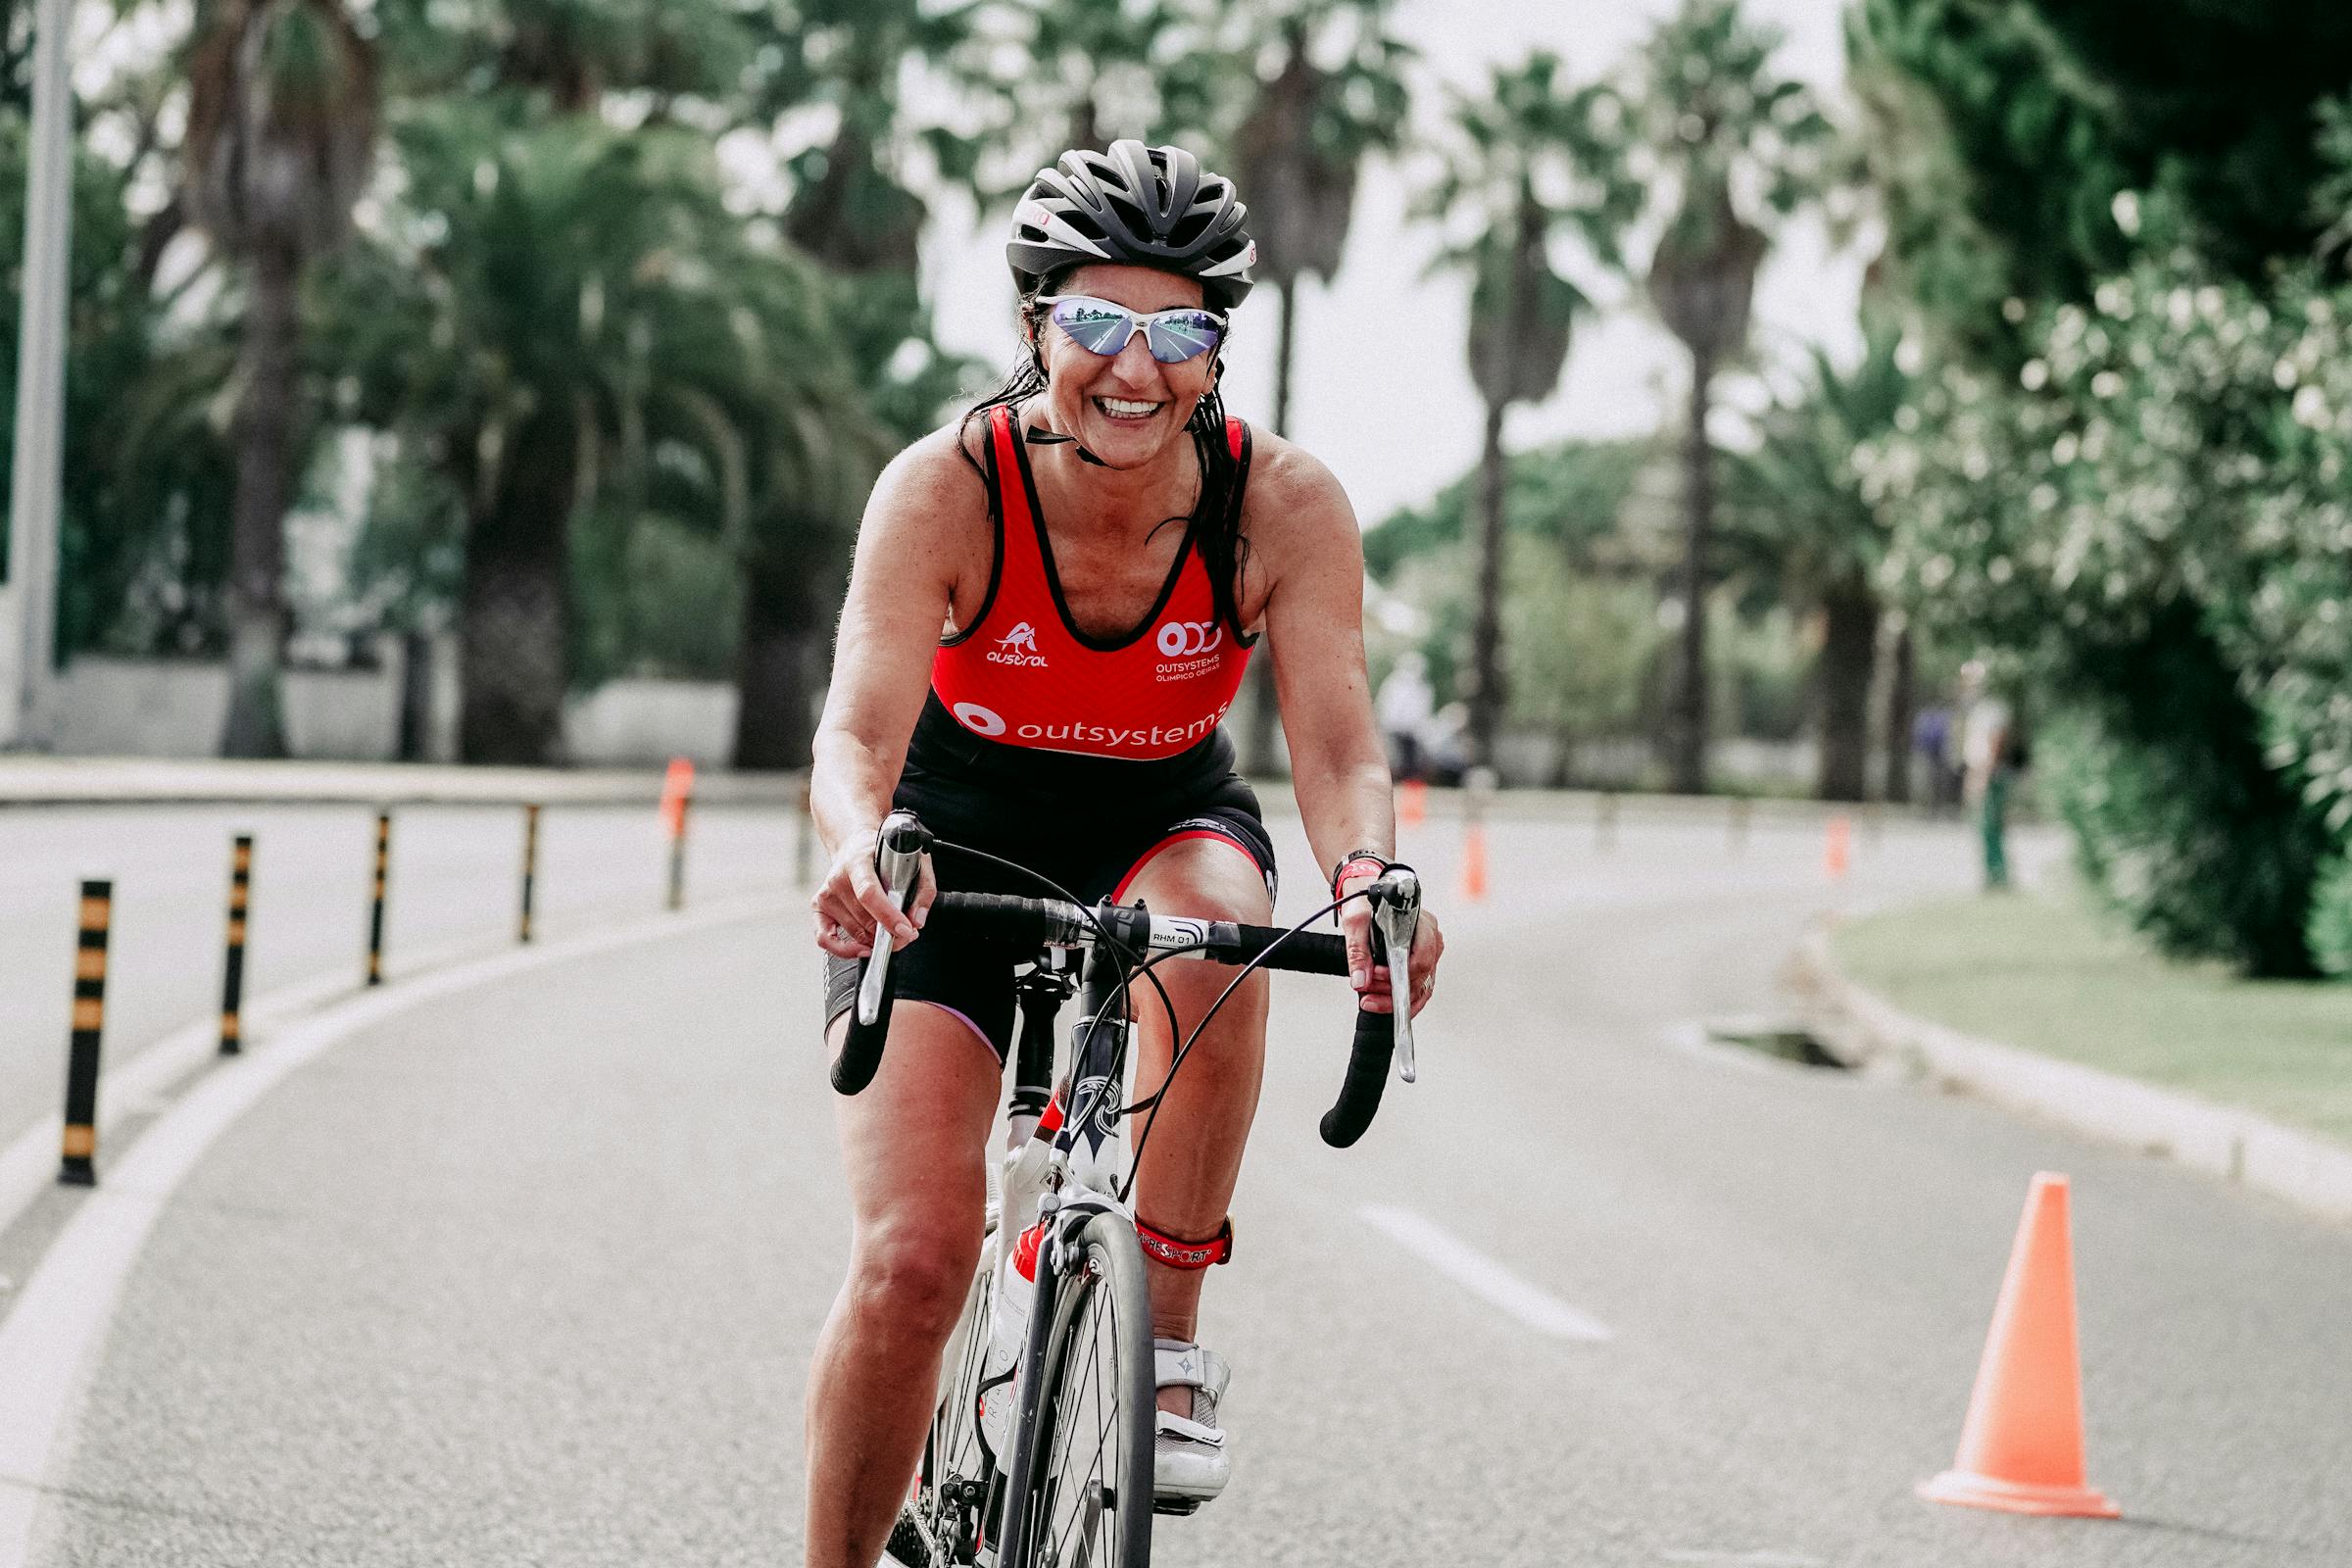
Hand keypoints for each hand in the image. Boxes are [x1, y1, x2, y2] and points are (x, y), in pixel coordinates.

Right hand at [811, 826, 932, 959]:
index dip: (888, 916)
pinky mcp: (818, 907)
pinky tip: (863, 948)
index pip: (869, 893)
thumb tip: (917, 921)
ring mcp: (826, 894)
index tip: (905, 930)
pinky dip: (844, 950)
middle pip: (864, 919)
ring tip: (888, 930)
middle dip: (890, 933)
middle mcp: (838, 878)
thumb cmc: (885, 855)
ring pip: (855, 932)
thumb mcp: (915, 861)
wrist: (855, 845)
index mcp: (859, 862)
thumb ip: (923, 890)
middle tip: (906, 932)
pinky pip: (825, 939)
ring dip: (875, 940)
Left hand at [1336, 870, 1442, 1017]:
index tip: (1373, 974)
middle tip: (1365, 992)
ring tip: (1369, 1000)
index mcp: (1422, 924)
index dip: (1398, 974)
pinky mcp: (1420, 964)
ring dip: (1393, 1000)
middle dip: (1391, 990)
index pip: (1422, 959)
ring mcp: (1429, 954)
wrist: (1367, 895)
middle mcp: (1432, 940)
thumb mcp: (1356, 921)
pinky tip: (1379, 1003)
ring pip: (1420, 988)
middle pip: (1421, 978)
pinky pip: (1417, 990)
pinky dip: (1399, 1001)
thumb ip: (1358, 951)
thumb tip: (1360, 981)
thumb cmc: (1367, 903)